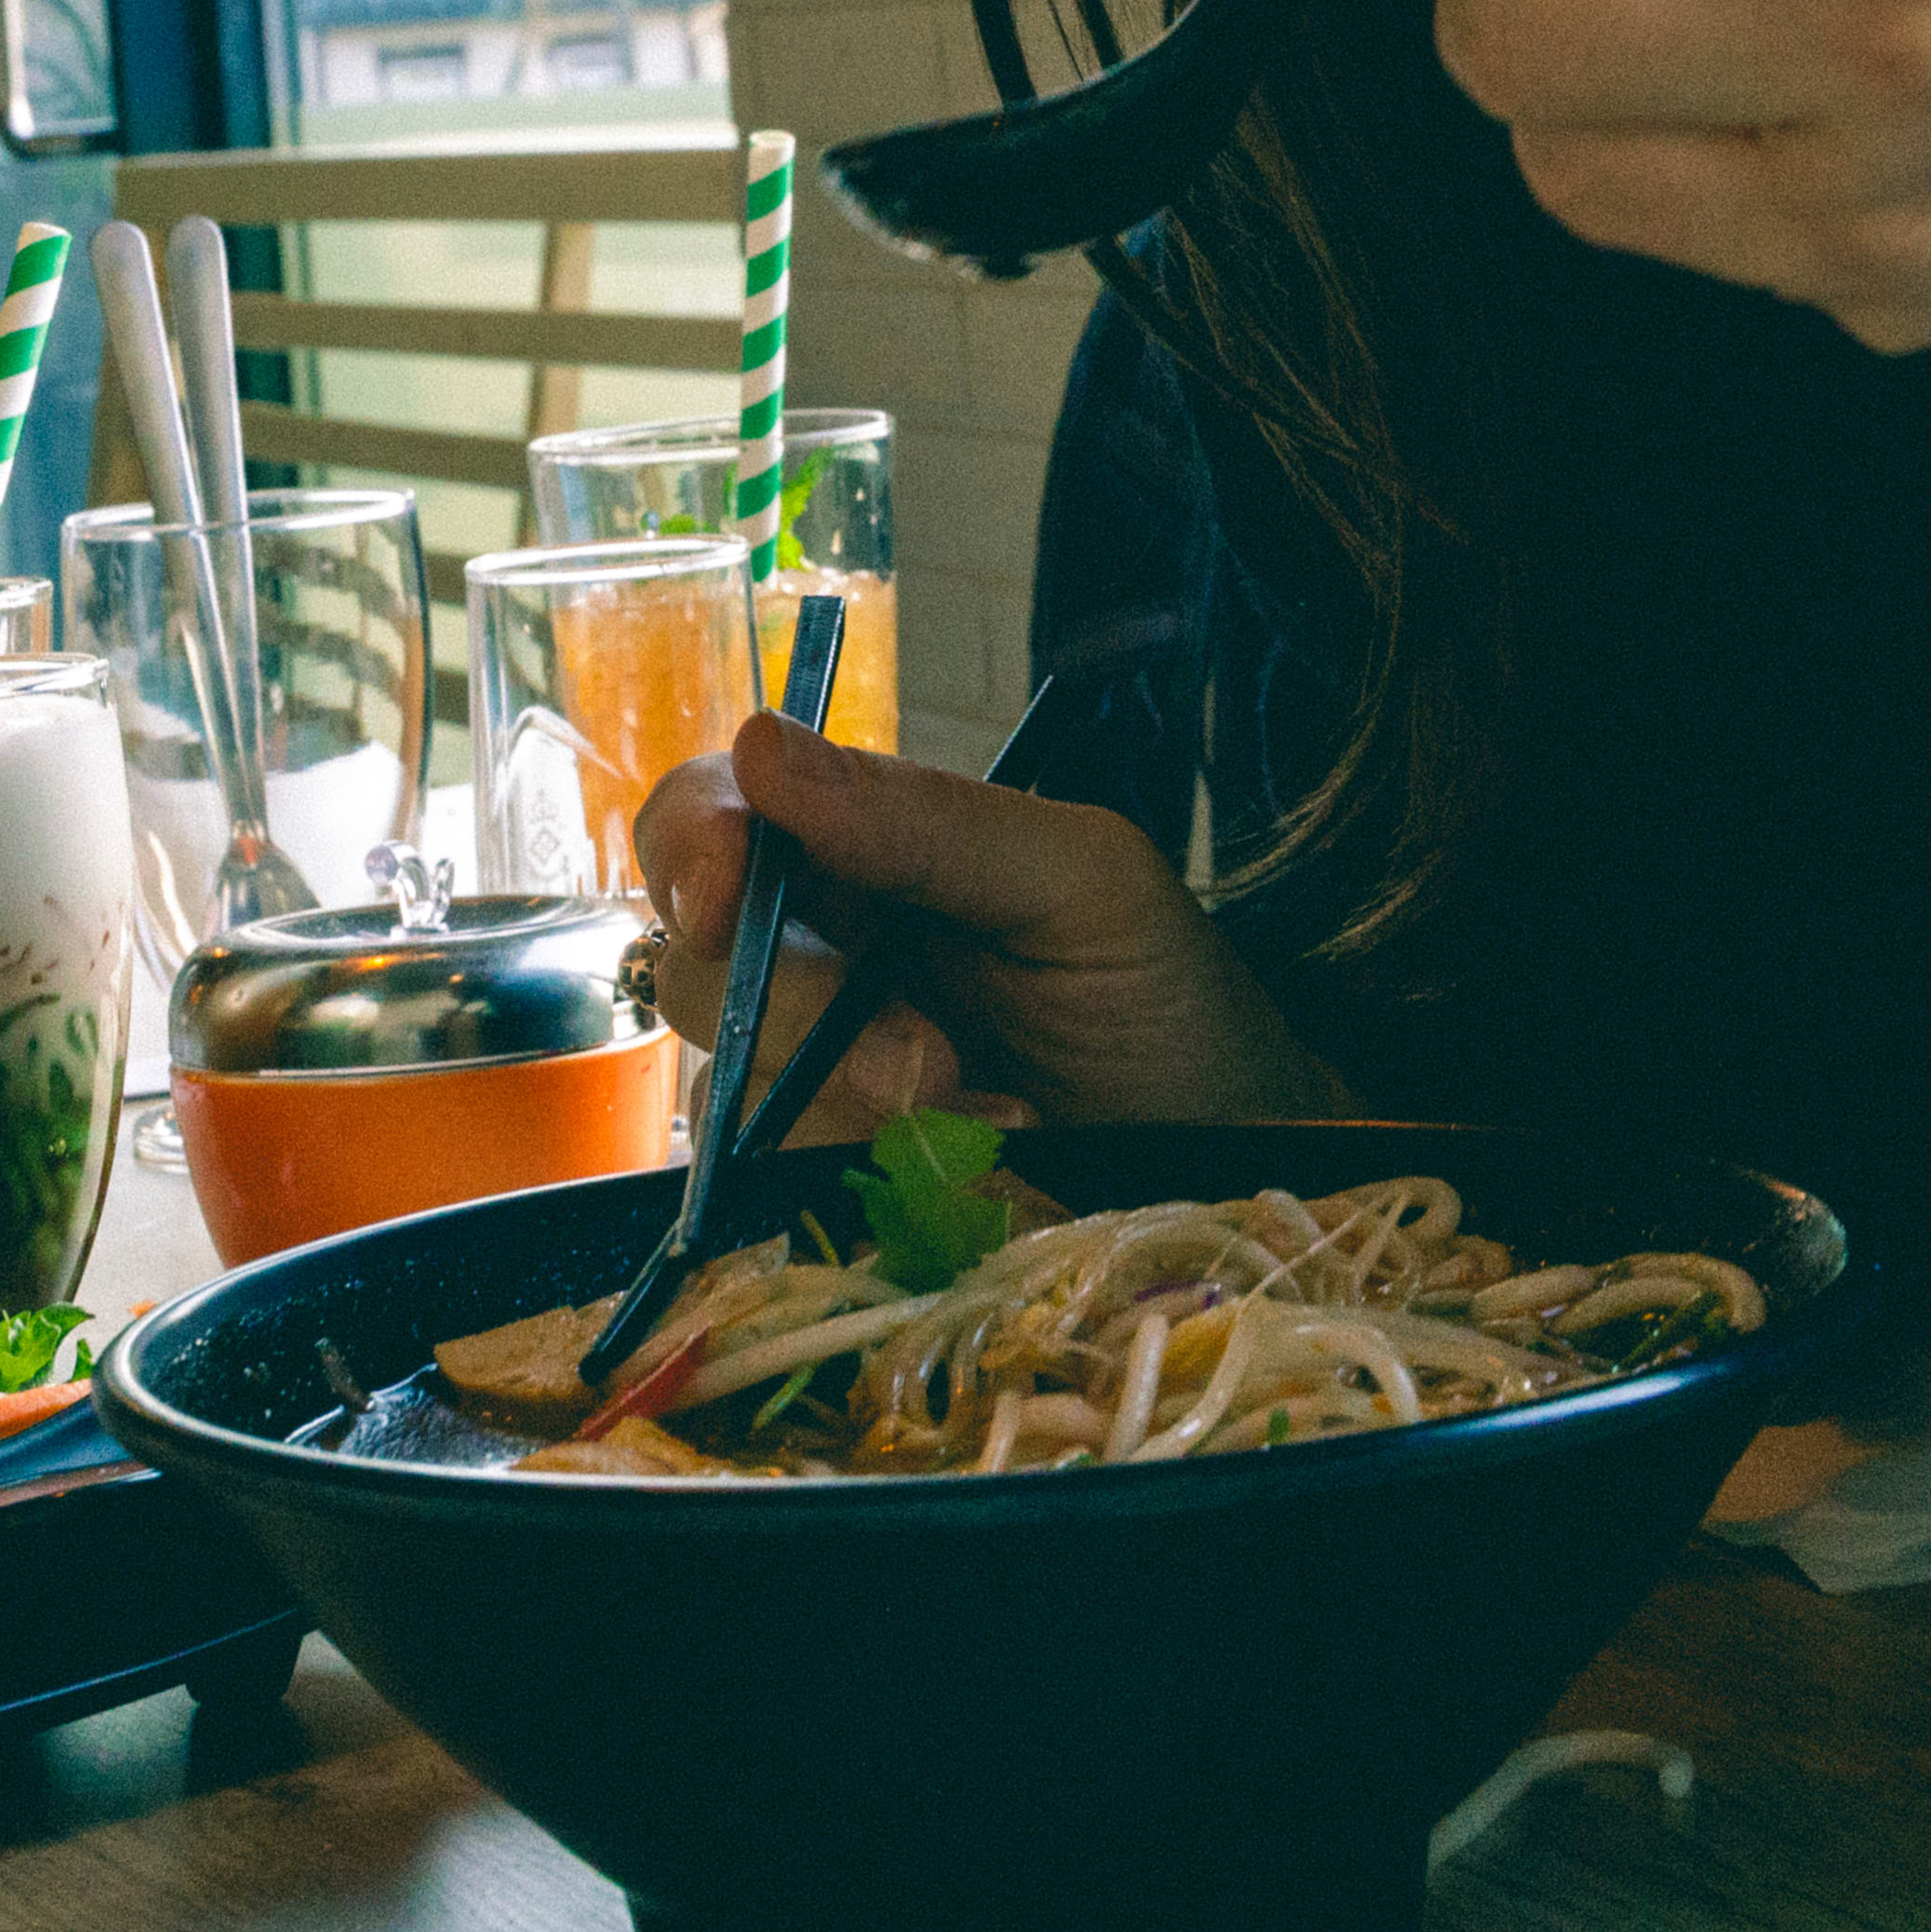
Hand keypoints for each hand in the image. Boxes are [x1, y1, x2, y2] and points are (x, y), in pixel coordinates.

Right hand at [633, 712, 1347, 1135]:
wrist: (1238, 1161)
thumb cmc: (1168, 1003)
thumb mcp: (1082, 884)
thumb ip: (930, 822)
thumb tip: (761, 746)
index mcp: (864, 854)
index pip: (714, 818)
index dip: (692, 849)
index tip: (721, 903)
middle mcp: (820, 962)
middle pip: (698, 967)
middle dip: (798, 1015)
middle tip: (931, 1063)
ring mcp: (817, 1082)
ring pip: (733, 1088)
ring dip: (855, 1111)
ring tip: (1003, 1119)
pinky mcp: (833, 1185)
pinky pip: (783, 1183)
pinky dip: (880, 1181)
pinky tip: (985, 1171)